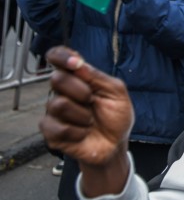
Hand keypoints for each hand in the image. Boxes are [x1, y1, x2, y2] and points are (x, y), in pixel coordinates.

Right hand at [40, 46, 133, 166]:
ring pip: (58, 104)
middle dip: (81, 91)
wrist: (115, 144)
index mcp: (78, 78)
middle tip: (92, 100)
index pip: (58, 57)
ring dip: (82, 115)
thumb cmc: (116, 116)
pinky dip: (77, 132)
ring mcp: (54, 112)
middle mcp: (62, 92)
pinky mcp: (51, 132)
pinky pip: (58, 128)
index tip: (75, 63)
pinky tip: (83, 134)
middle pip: (57, 79)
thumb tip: (77, 62)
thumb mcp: (116, 92)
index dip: (61, 55)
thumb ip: (97, 76)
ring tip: (90, 121)